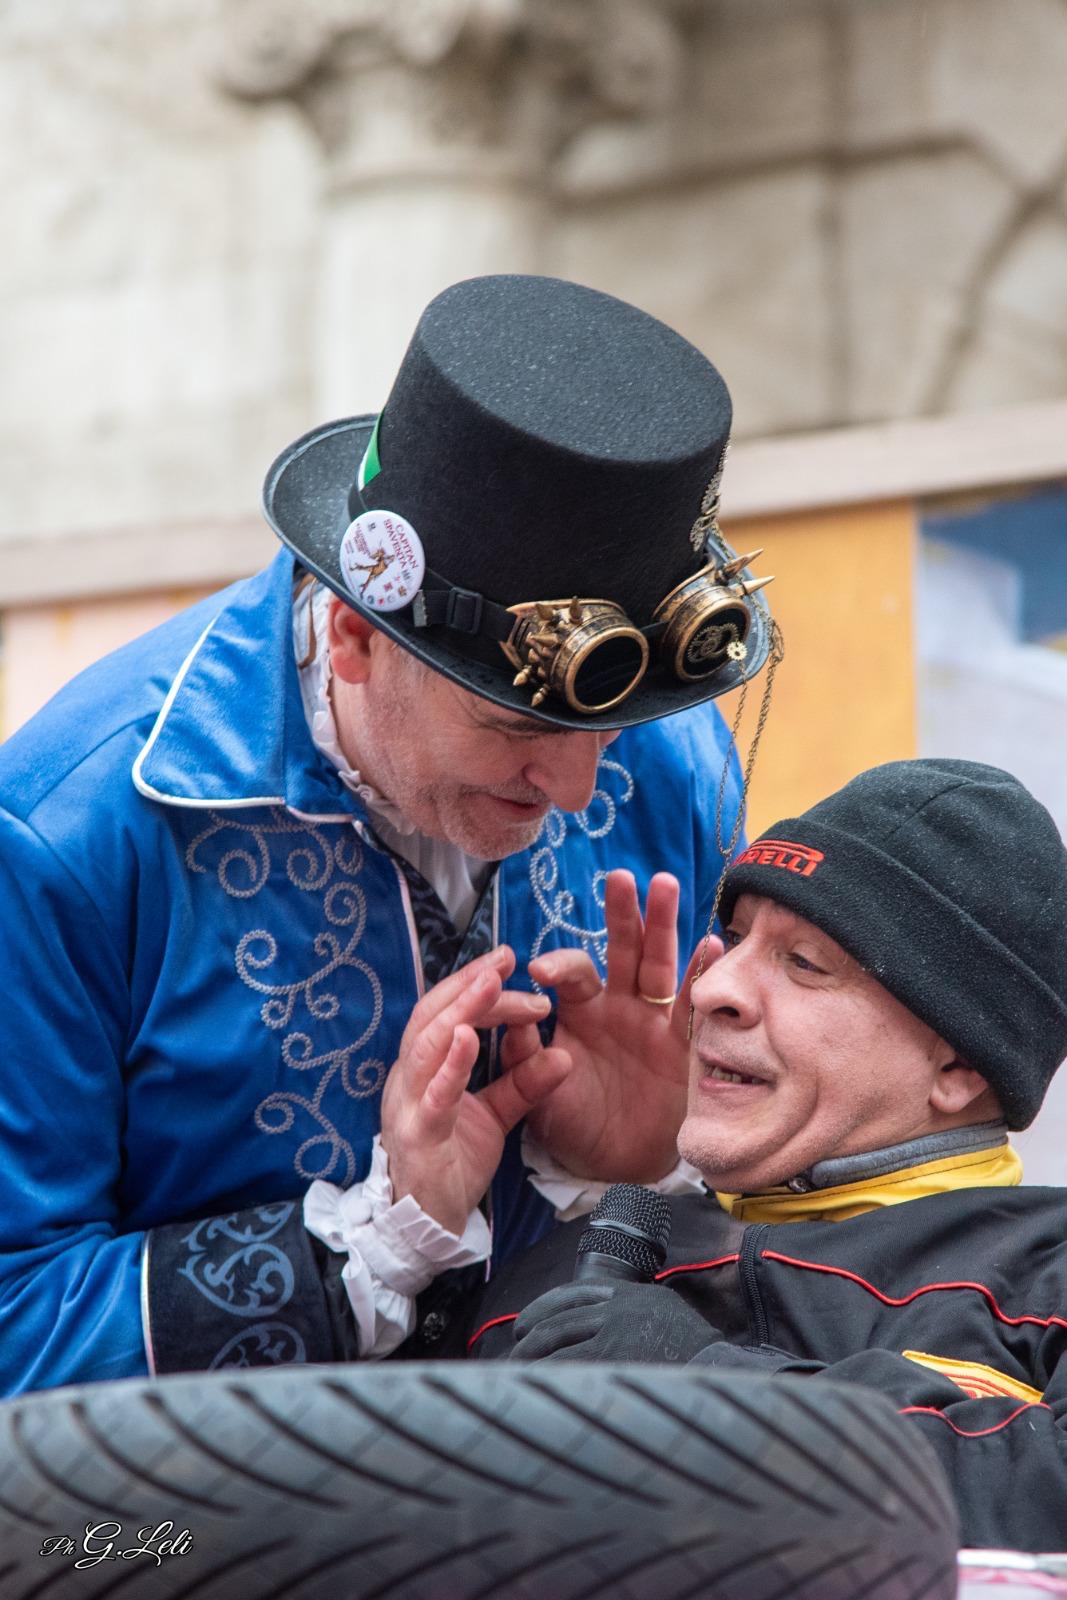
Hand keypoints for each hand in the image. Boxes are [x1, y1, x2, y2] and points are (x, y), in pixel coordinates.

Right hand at [381, 946, 570, 1234]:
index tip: (507, 959)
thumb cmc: (453, 1161)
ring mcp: (408, 1105)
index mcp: (424, 1067)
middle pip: (434, 1016)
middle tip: (504, 958)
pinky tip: (470, 1038)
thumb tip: (563, 1054)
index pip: (445, 1012)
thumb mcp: (494, 1114)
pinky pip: (433, 1096)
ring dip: (462, 1010)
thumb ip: (523, 1083)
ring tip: (491, 984)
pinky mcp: (418, 1136)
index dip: (472, 983)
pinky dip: (451, 1065)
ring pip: (428, 1045)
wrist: (426, 1226)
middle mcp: (409, 1078)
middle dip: (468, 983)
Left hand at [505, 870, 722, 1181]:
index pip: (572, 972)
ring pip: (659, 963)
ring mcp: (653, 1020)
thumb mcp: (537, 1090)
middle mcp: (619, 1004)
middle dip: (621, 913)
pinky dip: (703, 976)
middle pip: (622, 948)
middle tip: (618, 877)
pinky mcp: (681, 1045)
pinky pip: (692, 1007)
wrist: (611, 1164)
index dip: (558, 965)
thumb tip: (512, 1014)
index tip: (539, 971)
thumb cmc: (572, 1121)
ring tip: (665, 885)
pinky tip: (712, 944)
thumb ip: (523, 1053)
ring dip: (662, 925)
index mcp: (581, 1009)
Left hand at [509, 1280, 714, 1363]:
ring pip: (556, 1337)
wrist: (718, 1370)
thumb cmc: (696, 1354)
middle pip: (559, 1315)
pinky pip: (565, 1362)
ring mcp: (612, 1328)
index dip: (545, 1306)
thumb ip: (635, 1313)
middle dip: (532, 1332)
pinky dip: (544, 1371)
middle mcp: (617, 1304)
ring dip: (531, 1354)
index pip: (575, 1291)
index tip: (527, 1321)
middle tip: (516, 1346)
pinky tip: (533, 1383)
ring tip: (515, 1370)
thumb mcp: (666, 1314)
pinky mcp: (609, 1354)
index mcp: (630, 1292)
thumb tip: (605, 1327)